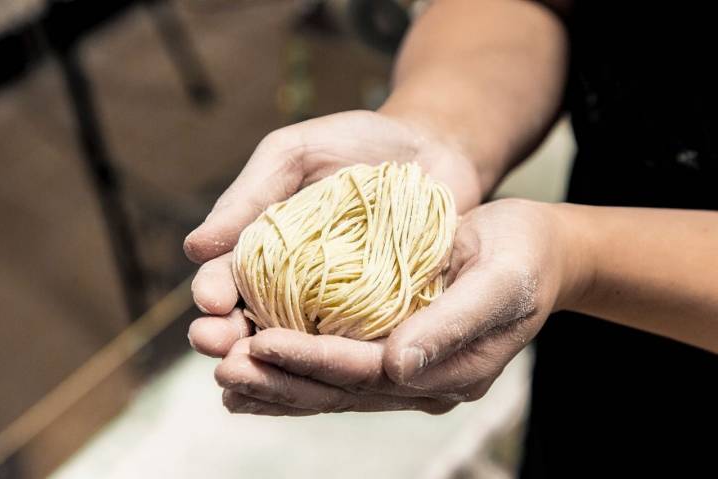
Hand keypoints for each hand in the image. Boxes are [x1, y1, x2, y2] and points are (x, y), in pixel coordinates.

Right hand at [185, 109, 481, 353]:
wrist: (431, 149)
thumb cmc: (355, 144)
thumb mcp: (294, 154)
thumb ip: (251, 194)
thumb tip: (195, 248)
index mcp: (264, 251)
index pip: (227, 279)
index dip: (214, 292)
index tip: (210, 301)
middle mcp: (295, 286)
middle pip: (254, 321)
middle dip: (229, 337)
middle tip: (216, 344)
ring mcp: (340, 306)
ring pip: (300, 343)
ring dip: (274, 359)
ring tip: (255, 368)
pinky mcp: (384, 316)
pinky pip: (359, 342)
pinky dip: (341, 359)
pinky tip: (326, 370)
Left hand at [211, 199, 584, 414]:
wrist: (537, 251)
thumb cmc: (524, 257)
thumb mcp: (500, 281)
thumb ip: (452, 324)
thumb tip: (398, 365)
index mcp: (451, 370)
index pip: (370, 374)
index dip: (315, 359)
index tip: (262, 341)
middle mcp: (423, 379)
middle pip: (341, 389)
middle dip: (281, 378)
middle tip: (222, 364)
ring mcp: (408, 370)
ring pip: (332, 385)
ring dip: (278, 380)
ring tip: (223, 372)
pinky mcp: (394, 351)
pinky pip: (338, 368)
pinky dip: (295, 369)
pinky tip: (256, 368)